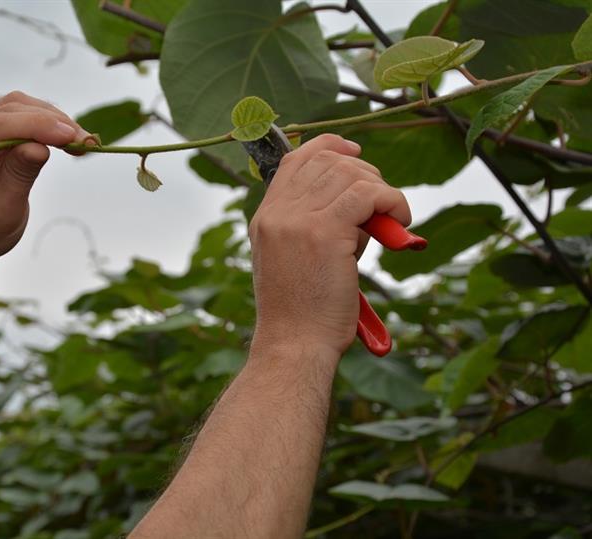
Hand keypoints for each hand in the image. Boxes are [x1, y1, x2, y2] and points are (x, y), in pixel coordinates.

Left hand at [0, 91, 91, 280]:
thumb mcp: (4, 212)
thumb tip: (40, 146)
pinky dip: (41, 123)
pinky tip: (62, 137)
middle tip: (85, 141)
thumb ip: (19, 175)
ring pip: (12, 108)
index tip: (70, 135)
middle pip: (6, 111)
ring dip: (48, 118)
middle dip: (49, 121)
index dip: (35, 125)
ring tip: (78, 140)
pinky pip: (13, 118)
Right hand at [249, 134, 410, 355]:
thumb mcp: (297, 260)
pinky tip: (401, 222)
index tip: (355, 151)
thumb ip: (317, 225)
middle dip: (364, 172)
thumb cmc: (303, 314)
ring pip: (350, 174)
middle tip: (383, 202)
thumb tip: (362, 201)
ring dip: (381, 190)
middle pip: (327, 161)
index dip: (329, 146)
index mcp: (266, 217)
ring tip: (392, 220)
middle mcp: (277, 212)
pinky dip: (393, 201)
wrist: (294, 345)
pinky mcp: (325, 231)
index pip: (296, 160)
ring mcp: (297, 219)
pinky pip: (368, 194)